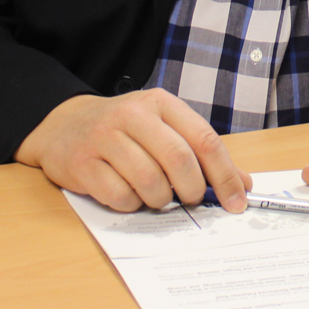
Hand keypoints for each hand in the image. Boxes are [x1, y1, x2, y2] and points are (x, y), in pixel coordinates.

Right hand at [14, 89, 251, 212]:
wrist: (65, 125)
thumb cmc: (124, 130)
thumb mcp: (164, 128)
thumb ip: (201, 152)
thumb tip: (243, 183)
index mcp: (161, 103)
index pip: (204, 139)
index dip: (225, 175)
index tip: (237, 201)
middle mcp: (134, 115)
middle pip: (179, 160)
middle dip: (192, 190)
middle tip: (190, 199)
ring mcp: (106, 138)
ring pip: (151, 182)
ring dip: (160, 200)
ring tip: (155, 195)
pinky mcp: (84, 164)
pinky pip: (120, 197)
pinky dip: (131, 204)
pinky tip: (128, 193)